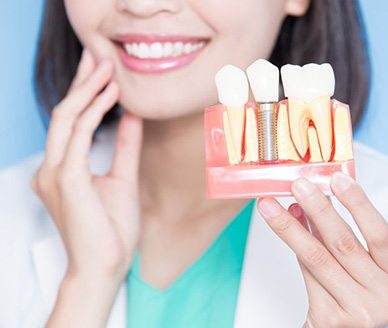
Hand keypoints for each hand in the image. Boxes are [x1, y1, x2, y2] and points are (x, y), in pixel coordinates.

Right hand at [31, 50, 142, 326]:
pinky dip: (94, 110)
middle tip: (98, 56)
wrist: (106, 265)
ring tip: (108, 67)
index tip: (101, 72)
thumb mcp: (122, 178)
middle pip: (64, 112)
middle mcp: (51, 167)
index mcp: (62, 169)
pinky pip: (78, 134)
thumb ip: (124, 146)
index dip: (84, 93)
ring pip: (67, 117)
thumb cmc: (111, 229)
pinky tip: (112, 94)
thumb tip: (132, 116)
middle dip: (82, 82)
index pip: (70, 122)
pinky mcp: (66, 178)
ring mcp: (55, 172)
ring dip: (88, 89)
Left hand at [257, 172, 387, 327]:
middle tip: (298, 185)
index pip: (380, 235)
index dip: (358, 204)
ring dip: (290, 227)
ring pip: (317, 257)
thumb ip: (342, 239)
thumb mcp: (366, 267)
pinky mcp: (330, 319)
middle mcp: (381, 295)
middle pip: (343, 243)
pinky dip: (294, 248)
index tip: (337, 179)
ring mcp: (356, 309)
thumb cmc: (363, 297)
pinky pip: (307, 275)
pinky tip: (285, 228)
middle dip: (317, 209)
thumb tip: (310, 205)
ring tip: (270, 206)